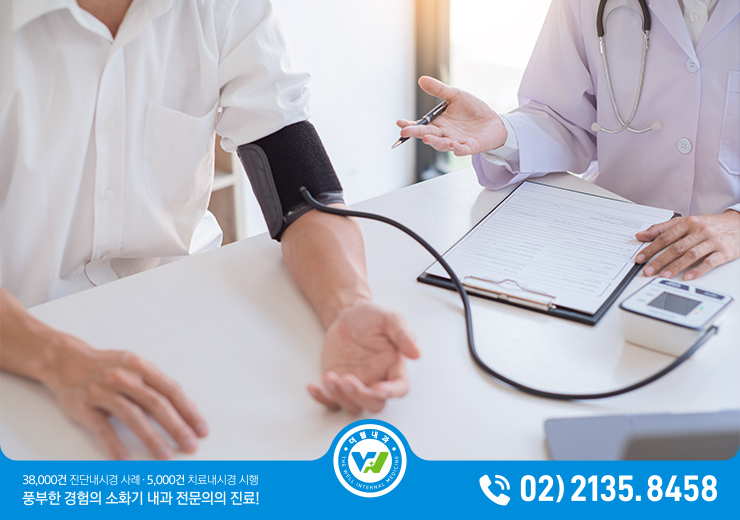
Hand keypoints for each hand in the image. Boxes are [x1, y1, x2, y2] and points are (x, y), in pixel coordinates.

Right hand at [41, 334, 207, 459]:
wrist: (65, 359)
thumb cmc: (109, 366)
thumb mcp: (136, 367)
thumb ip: (159, 385)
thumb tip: (188, 408)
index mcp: (141, 366)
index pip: (171, 390)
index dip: (188, 410)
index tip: (202, 429)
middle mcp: (123, 377)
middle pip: (156, 403)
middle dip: (177, 426)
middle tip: (191, 445)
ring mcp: (102, 391)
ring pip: (132, 416)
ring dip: (152, 437)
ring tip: (166, 455)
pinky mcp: (84, 406)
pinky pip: (102, 427)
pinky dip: (114, 443)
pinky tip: (126, 458)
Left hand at [307, 302, 419, 413]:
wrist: (347, 317)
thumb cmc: (371, 318)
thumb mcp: (390, 318)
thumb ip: (403, 335)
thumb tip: (416, 354)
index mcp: (394, 368)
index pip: (400, 388)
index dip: (391, 393)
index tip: (379, 389)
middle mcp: (377, 382)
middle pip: (374, 404)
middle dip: (361, 397)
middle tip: (347, 380)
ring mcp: (357, 387)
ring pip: (353, 407)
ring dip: (340, 397)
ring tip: (330, 376)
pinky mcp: (338, 387)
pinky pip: (331, 402)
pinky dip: (322, 399)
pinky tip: (313, 386)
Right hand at [397, 76, 506, 155]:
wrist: (493, 121)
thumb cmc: (473, 109)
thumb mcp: (455, 95)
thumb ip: (439, 90)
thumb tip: (421, 80)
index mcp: (439, 123)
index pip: (421, 125)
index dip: (410, 124)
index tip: (399, 122)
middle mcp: (444, 134)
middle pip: (427, 135)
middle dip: (416, 133)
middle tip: (406, 131)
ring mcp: (456, 142)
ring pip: (442, 144)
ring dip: (435, 142)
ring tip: (427, 138)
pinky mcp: (470, 147)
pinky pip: (461, 150)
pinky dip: (456, 149)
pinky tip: (452, 145)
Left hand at [635, 211, 739, 279]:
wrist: (739, 223)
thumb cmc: (710, 224)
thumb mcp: (687, 222)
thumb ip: (663, 228)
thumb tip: (641, 235)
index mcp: (688, 223)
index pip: (665, 236)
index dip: (651, 248)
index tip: (640, 258)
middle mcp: (700, 230)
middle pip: (676, 247)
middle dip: (659, 260)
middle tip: (648, 270)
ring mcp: (712, 241)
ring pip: (691, 254)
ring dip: (676, 266)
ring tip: (663, 275)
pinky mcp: (724, 251)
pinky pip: (710, 262)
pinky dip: (698, 270)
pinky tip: (688, 276)